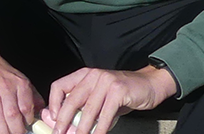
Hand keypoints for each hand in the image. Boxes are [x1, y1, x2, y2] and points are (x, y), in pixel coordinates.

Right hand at [0, 34, 44, 133]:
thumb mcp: (20, 78)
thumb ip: (31, 95)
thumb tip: (40, 110)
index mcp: (20, 84)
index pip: (26, 108)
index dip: (27, 122)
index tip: (27, 129)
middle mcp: (6, 88)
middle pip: (12, 116)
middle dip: (15, 131)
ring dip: (2, 132)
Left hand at [41, 66, 175, 133]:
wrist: (150, 84)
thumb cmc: (123, 93)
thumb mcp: (99, 96)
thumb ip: (84, 106)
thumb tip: (67, 124)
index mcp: (84, 75)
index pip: (59, 86)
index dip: (53, 103)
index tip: (53, 118)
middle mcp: (93, 76)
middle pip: (71, 99)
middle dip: (63, 120)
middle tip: (59, 132)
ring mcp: (105, 82)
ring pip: (88, 109)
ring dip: (82, 128)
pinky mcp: (118, 91)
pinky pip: (105, 114)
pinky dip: (100, 128)